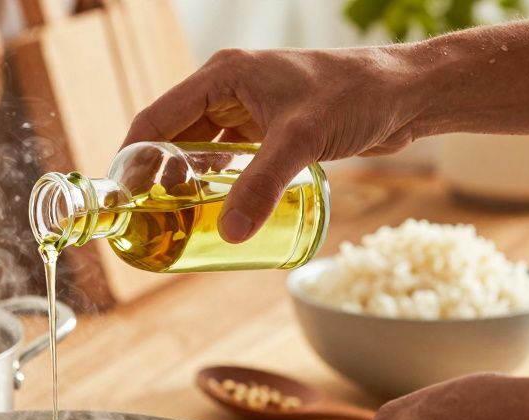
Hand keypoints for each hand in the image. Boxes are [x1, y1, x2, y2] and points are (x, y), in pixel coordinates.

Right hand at [122, 46, 423, 242]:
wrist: (407, 94)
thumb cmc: (356, 96)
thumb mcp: (301, 141)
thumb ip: (261, 185)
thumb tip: (230, 234)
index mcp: (222, 76)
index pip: (157, 117)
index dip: (133, 156)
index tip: (121, 196)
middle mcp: (229, 89)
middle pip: (173, 136)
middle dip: (157, 176)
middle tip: (146, 219)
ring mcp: (249, 109)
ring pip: (200, 150)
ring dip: (186, 183)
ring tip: (173, 222)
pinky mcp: (269, 129)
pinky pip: (228, 159)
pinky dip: (216, 183)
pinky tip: (214, 211)